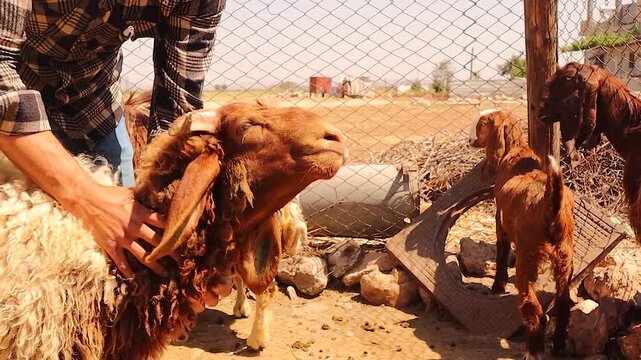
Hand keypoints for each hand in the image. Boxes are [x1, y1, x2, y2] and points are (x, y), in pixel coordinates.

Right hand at [0, 131, 168, 277]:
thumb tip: (157, 193)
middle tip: (181, 259)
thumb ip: (144, 199)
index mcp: (141, 214)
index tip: (185, 237)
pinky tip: (133, 277)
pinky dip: (127, 270)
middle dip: (170, 251)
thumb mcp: (130, 193)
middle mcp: (134, 227)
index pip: (162, 223)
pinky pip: (120, 261)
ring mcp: (123, 238)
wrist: (87, 201)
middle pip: (157, 241)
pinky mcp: (111, 245)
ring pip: (142, 255)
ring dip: (154, 265)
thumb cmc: (110, 194)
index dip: (174, 230)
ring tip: (165, 273)